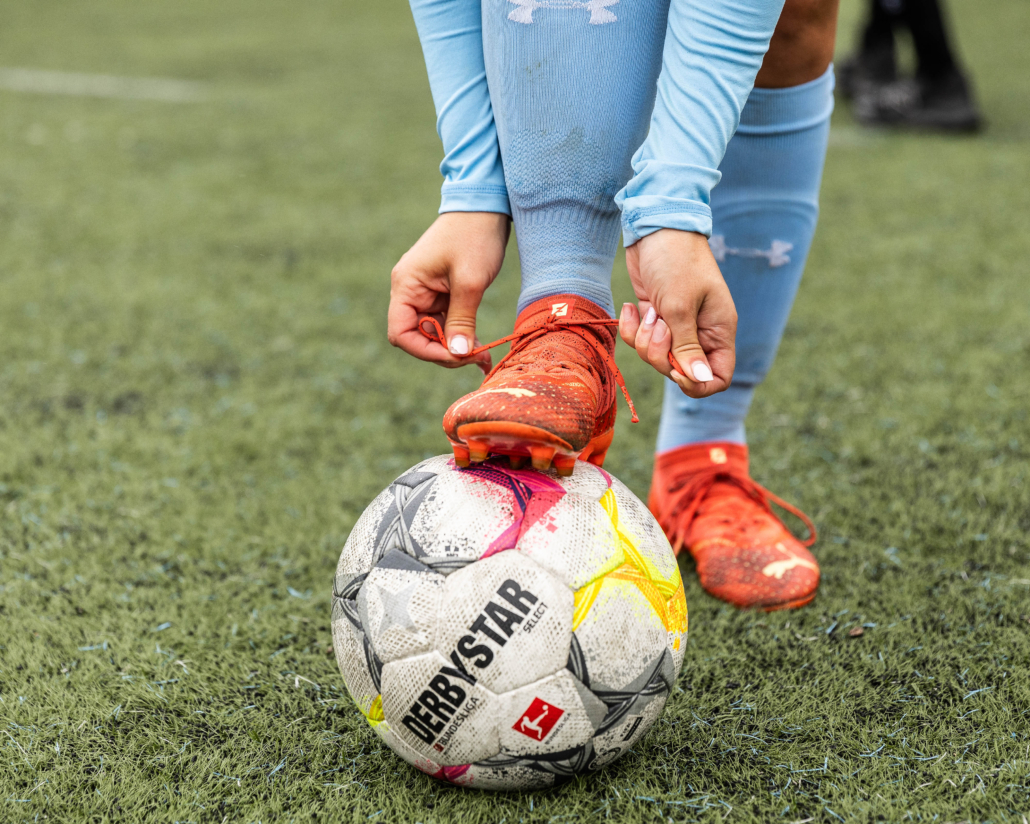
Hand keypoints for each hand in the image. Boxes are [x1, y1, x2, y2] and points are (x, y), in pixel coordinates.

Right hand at [387, 212, 509, 374]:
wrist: (485, 206)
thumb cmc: (474, 236)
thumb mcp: (470, 281)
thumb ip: (462, 320)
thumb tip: (458, 354)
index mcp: (406, 285)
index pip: (401, 333)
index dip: (425, 351)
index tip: (456, 356)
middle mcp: (410, 291)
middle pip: (417, 337)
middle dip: (445, 352)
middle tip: (478, 358)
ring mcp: (425, 292)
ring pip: (433, 333)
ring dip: (456, 347)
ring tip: (483, 356)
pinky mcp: (441, 293)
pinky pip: (445, 322)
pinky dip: (461, 335)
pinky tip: (480, 347)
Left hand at [619, 229, 736, 397]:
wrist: (655, 228)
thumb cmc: (675, 261)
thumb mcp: (679, 306)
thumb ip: (685, 347)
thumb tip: (698, 379)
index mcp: (718, 331)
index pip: (718, 376)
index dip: (697, 383)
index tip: (676, 369)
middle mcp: (700, 332)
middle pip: (680, 371)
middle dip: (661, 355)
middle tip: (657, 326)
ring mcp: (675, 325)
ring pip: (656, 357)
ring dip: (644, 340)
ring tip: (647, 311)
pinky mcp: (654, 317)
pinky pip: (639, 340)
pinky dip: (631, 328)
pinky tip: (631, 307)